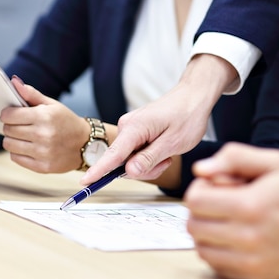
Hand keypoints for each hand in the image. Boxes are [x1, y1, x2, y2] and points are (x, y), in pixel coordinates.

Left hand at [1, 76, 89, 172]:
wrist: (86, 144)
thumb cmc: (67, 122)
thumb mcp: (52, 105)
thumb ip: (31, 94)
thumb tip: (14, 81)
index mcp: (45, 116)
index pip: (10, 115)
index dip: (7, 114)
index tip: (10, 114)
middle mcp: (43, 135)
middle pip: (8, 130)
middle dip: (10, 126)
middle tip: (19, 125)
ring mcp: (43, 152)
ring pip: (9, 145)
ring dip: (12, 140)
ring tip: (23, 136)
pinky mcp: (42, 167)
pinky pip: (16, 158)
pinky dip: (18, 152)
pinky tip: (28, 147)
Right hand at [81, 54, 236, 184]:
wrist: (194, 96)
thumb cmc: (187, 116)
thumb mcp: (173, 143)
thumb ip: (149, 158)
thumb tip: (128, 171)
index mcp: (134, 128)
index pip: (113, 155)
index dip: (98, 171)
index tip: (85, 182)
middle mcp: (127, 127)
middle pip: (124, 163)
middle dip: (144, 169)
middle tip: (167, 161)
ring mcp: (130, 128)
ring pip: (131, 160)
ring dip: (149, 163)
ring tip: (168, 153)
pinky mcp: (134, 131)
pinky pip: (135, 153)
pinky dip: (149, 157)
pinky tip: (163, 150)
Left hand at [185, 143, 278, 278]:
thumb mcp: (275, 163)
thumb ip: (234, 157)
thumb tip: (200, 170)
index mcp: (250, 205)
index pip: (194, 200)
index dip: (199, 189)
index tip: (213, 188)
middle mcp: (248, 237)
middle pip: (193, 225)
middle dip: (200, 211)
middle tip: (219, 205)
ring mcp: (251, 261)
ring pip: (200, 247)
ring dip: (207, 232)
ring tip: (226, 221)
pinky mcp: (254, 277)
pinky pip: (215, 265)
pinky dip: (218, 251)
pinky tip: (234, 238)